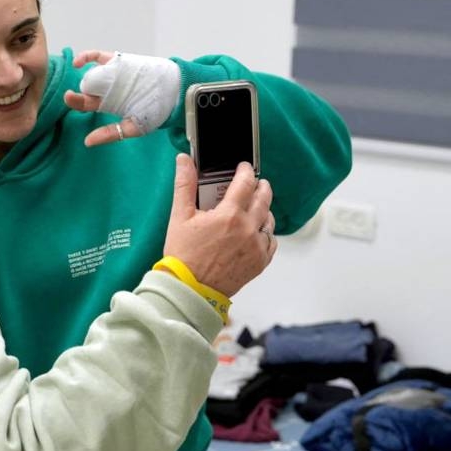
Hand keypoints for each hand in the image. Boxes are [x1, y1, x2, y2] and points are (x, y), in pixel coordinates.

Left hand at [64, 50, 180, 147]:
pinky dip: (86, 57)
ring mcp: (112, 74)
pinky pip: (98, 57)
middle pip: (86, 89)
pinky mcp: (118, 61)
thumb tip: (87, 142)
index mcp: (109, 104)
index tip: (70, 100)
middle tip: (69, 96)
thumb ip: (111, 134)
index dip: (76, 102)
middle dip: (76, 93)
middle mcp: (108, 89)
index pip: (87, 104)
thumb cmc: (157, 111)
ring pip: (91, 73)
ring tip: (77, 79)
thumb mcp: (133, 127)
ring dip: (81, 75)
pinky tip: (77, 62)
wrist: (176, 91)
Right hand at [163, 154, 275, 296]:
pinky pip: (271, 242)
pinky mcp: (260, 262)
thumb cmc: (183, 256)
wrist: (190, 289)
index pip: (246, 183)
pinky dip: (265, 234)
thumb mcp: (179, 217)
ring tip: (254, 208)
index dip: (245, 171)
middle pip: (264, 198)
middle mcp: (248, 229)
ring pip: (269, 219)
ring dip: (263, 209)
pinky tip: (255, 233)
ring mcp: (256, 246)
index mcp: (229, 215)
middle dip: (260, 186)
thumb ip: (185, 185)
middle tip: (254, 184)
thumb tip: (184, 161)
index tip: (243, 168)